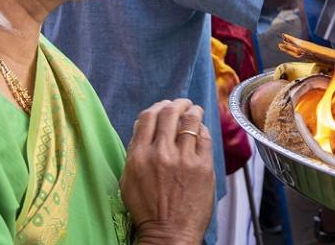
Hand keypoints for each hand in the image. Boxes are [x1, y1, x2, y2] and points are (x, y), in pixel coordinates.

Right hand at [121, 99, 215, 244]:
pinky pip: (205, 136)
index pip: (148, 117)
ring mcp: (184, 159)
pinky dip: (203, 128)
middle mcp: (160, 153)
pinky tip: (201, 129)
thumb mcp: (129, 180)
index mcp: (139, 156)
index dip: (157, 106)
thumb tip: (145, 126)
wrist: (169, 233)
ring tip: (194, 109)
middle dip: (177, 103)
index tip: (163, 106)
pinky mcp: (203, 166)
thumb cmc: (148, 210)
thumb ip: (136, 151)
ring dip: (193, 110)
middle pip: (170, 112)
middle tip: (182, 103)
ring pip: (190, 120)